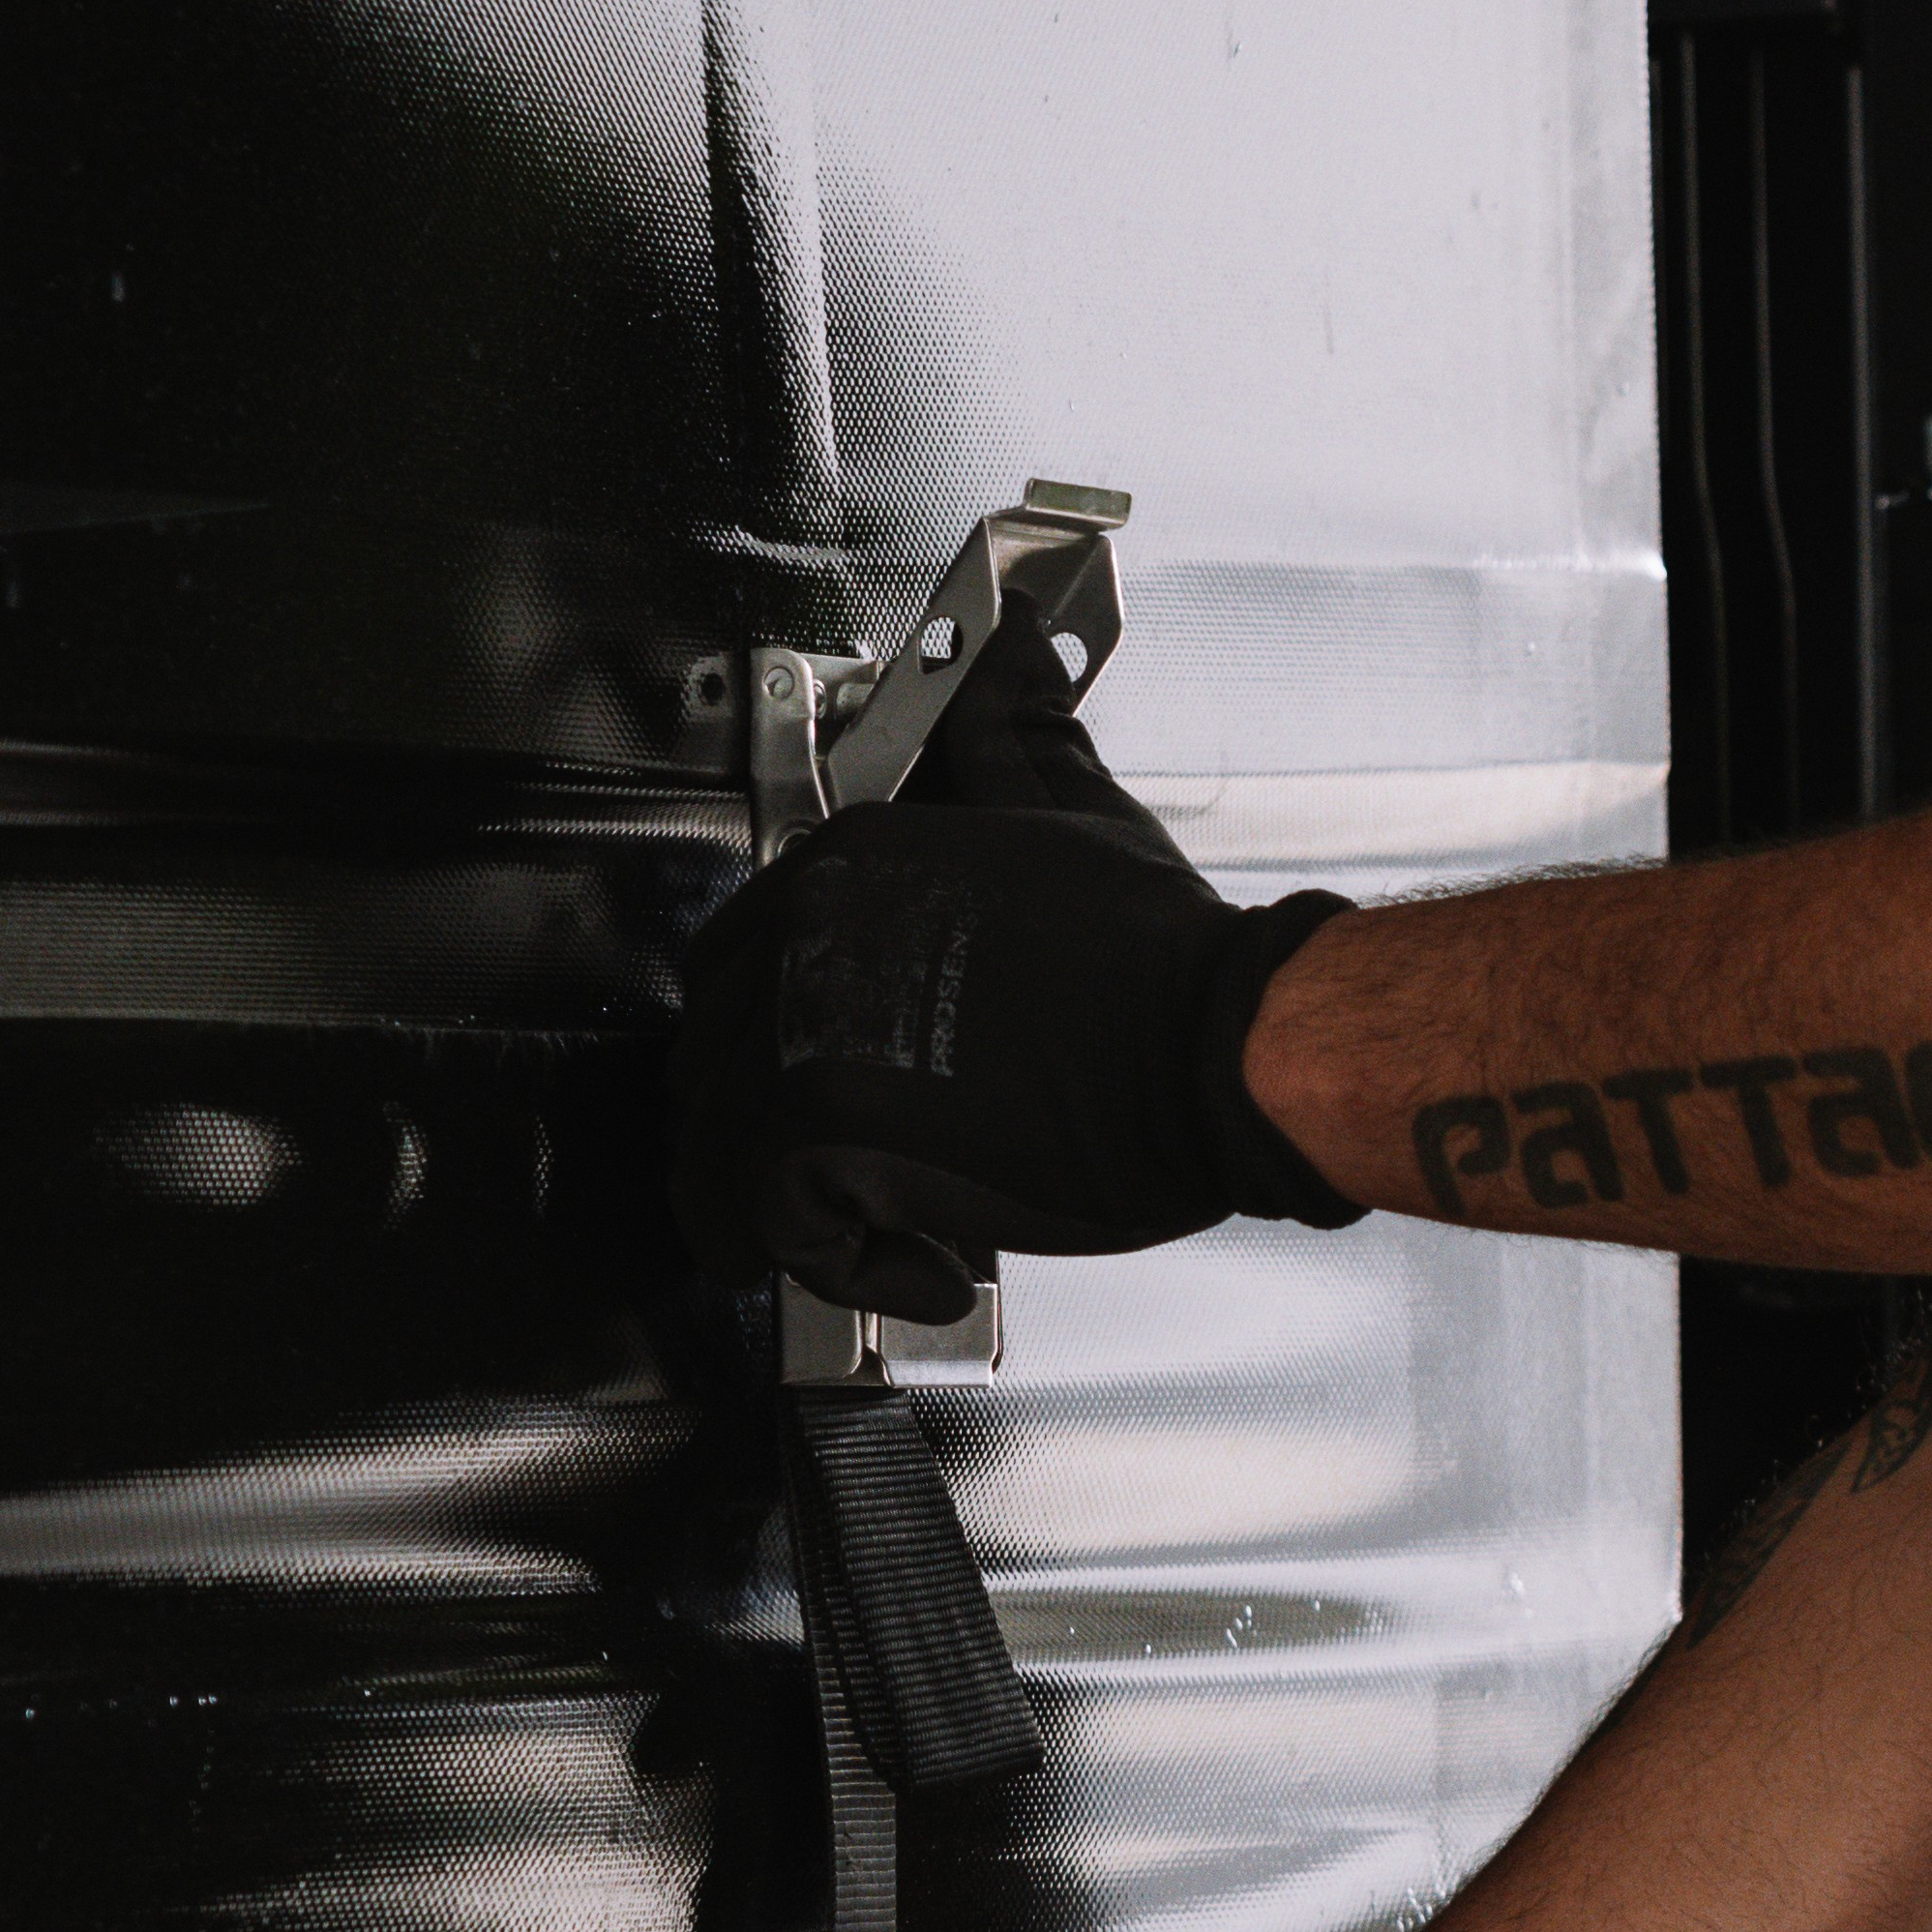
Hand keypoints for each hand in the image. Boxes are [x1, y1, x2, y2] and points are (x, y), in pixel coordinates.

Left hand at [667, 609, 1357, 1309]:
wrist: (1224, 1042)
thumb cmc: (1166, 961)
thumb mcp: (1075, 814)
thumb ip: (1014, 740)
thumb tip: (1013, 659)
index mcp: (849, 865)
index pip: (732, 965)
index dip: (770, 1046)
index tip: (822, 1094)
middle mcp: (804, 939)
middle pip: (707, 1064)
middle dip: (766, 1137)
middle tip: (848, 1179)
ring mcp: (802, 1038)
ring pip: (715, 1156)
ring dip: (783, 1215)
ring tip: (859, 1241)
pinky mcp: (824, 1136)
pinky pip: (773, 1231)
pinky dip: (848, 1272)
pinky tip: (929, 1270)